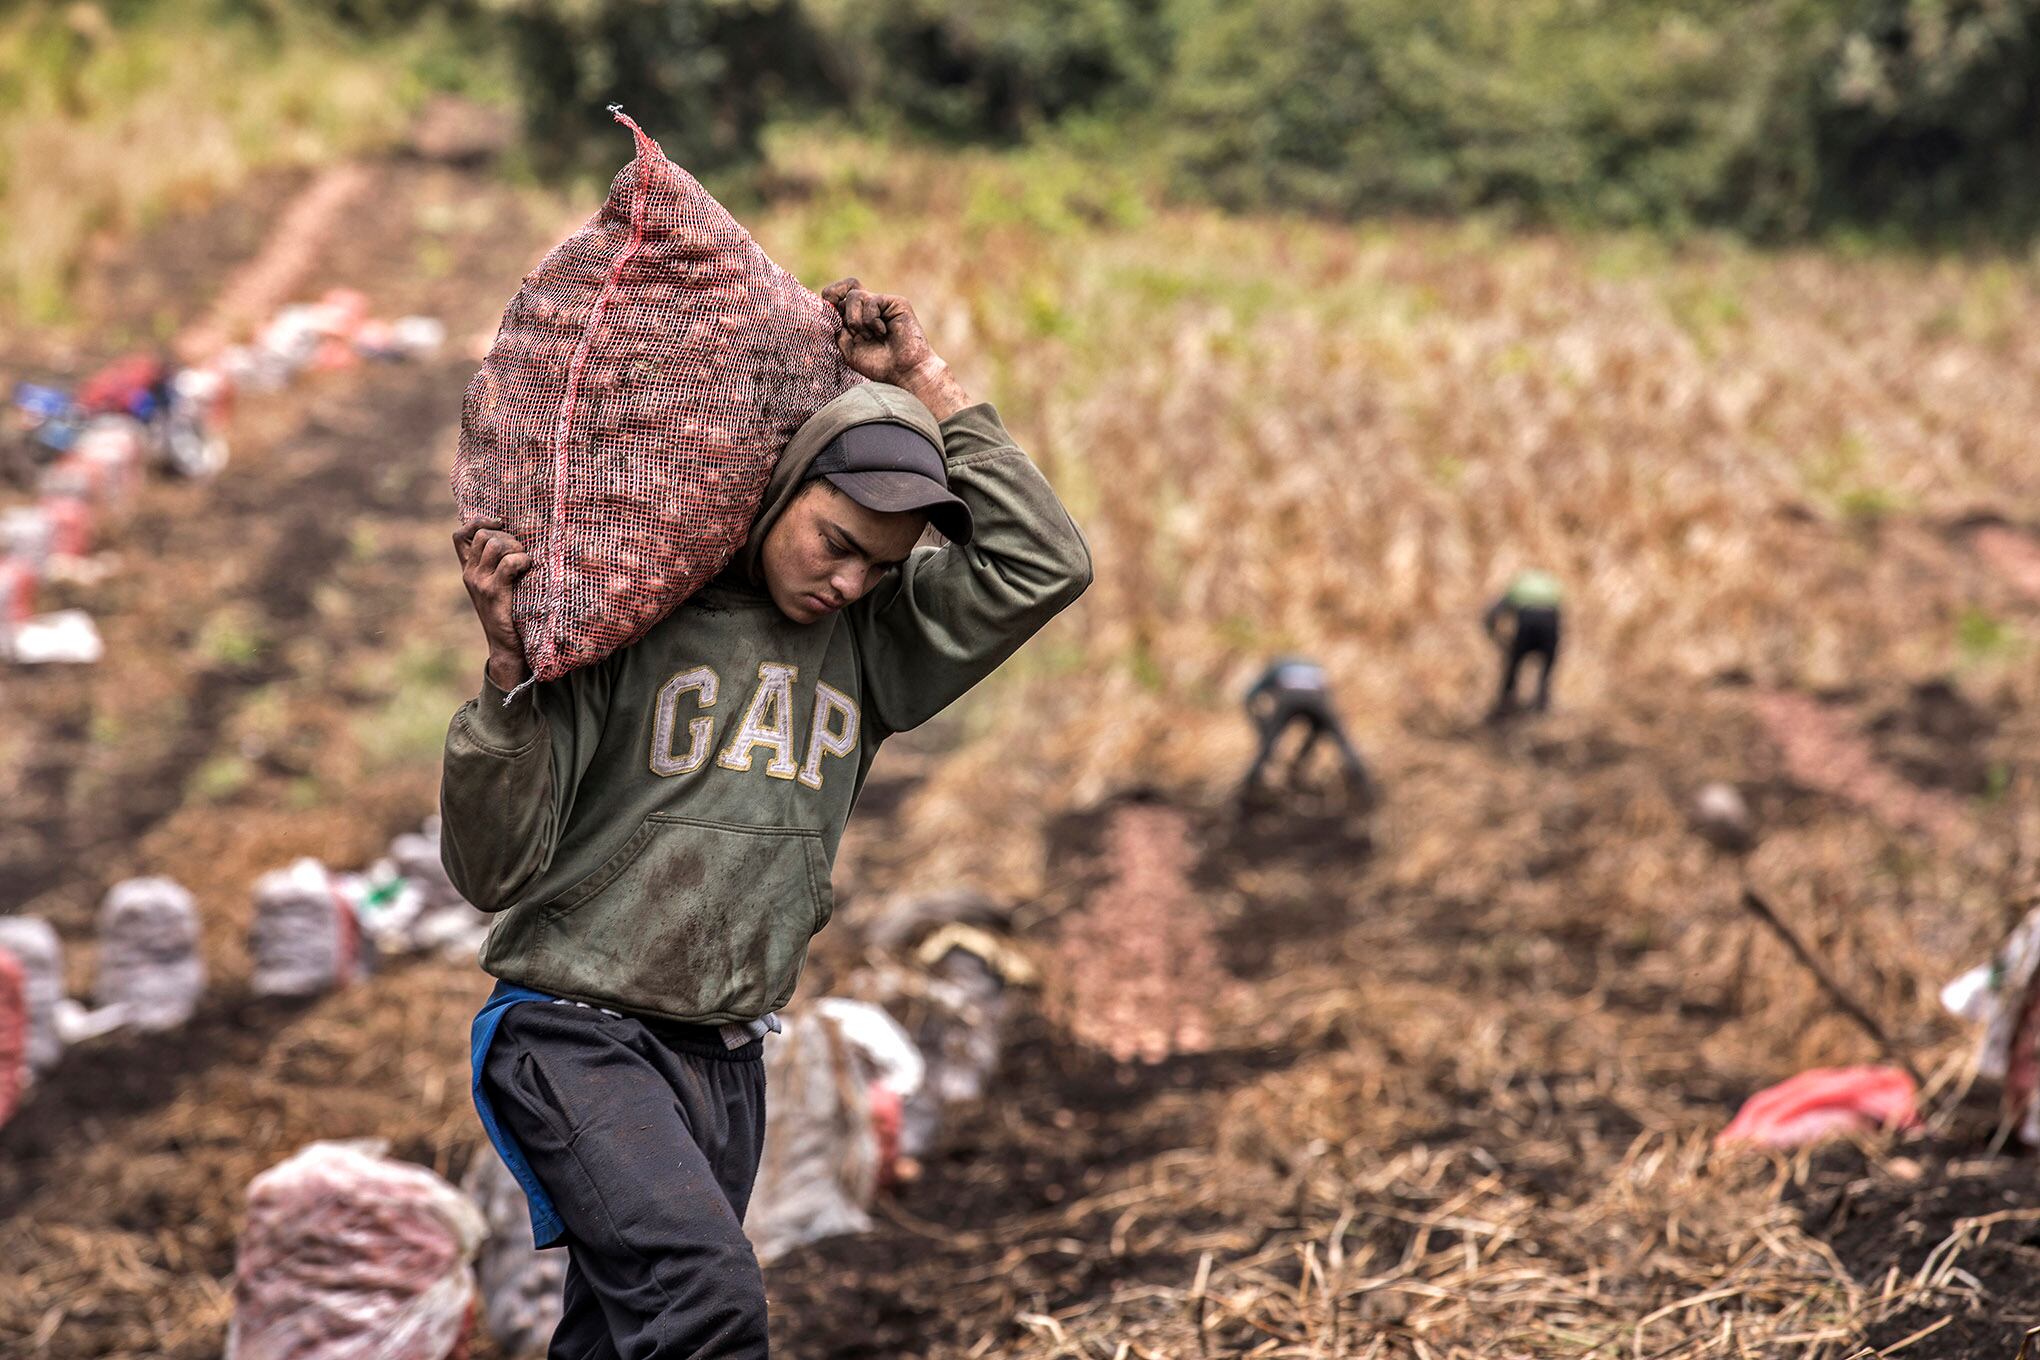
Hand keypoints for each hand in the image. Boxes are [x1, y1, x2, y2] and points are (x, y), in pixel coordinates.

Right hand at [453, 520, 532, 690]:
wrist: (505, 646)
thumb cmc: (509, 612)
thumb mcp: (498, 585)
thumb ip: (498, 564)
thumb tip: (515, 538)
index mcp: (468, 569)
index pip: (459, 534)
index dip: (478, 521)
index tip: (500, 522)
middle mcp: (469, 573)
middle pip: (483, 535)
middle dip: (506, 536)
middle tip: (521, 552)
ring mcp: (479, 582)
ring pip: (494, 544)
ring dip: (515, 547)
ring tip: (525, 561)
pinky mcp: (493, 592)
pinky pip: (507, 563)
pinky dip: (522, 560)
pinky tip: (528, 569)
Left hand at [820, 278, 970, 418]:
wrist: (903, 372)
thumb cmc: (877, 364)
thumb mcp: (847, 348)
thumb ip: (836, 328)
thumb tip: (827, 308)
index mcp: (856, 316)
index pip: (837, 294)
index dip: (829, 298)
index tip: (830, 317)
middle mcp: (869, 307)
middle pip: (846, 287)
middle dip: (840, 306)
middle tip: (847, 326)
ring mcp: (882, 304)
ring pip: (854, 295)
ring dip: (855, 320)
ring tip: (869, 337)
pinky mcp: (896, 303)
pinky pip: (872, 301)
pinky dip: (871, 321)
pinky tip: (883, 332)